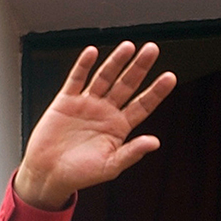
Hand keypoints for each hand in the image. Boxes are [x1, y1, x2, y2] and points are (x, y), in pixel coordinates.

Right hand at [14, 42, 176, 209]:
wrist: (50, 173)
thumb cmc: (81, 174)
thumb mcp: (111, 166)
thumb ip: (132, 152)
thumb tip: (155, 142)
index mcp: (119, 129)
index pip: (143, 106)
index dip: (156, 92)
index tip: (170, 77)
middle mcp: (106, 113)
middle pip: (127, 85)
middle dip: (139, 68)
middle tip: (152, 50)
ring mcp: (87, 104)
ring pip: (105, 77)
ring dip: (116, 61)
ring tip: (129, 47)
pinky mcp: (66, 100)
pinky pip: (76, 78)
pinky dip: (84, 65)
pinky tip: (93, 53)